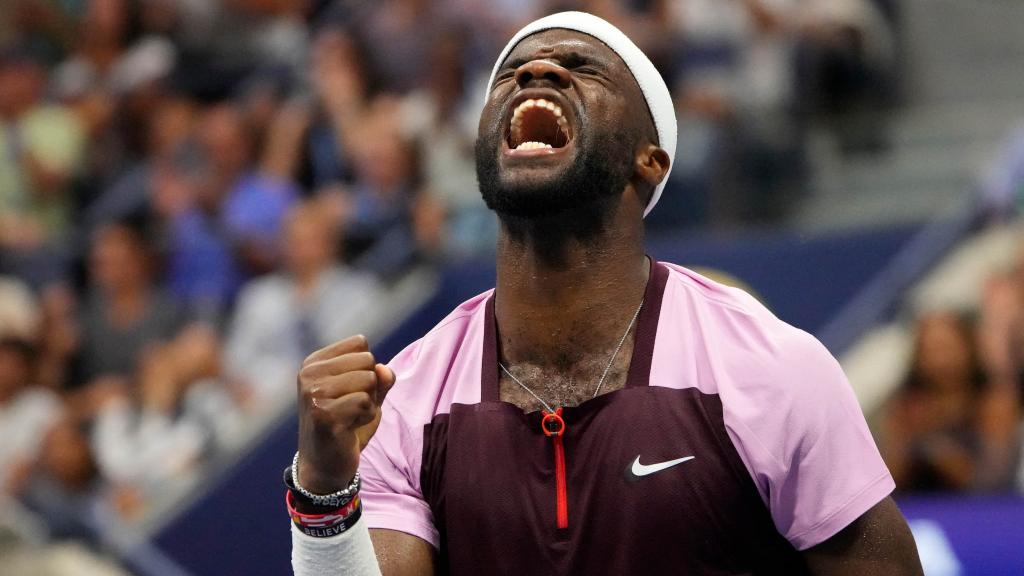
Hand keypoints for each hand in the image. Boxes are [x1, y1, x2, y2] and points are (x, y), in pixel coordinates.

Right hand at [296, 335, 395, 493]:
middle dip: (369, 387)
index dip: (366, 369)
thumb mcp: (367, 396)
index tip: (348, 392)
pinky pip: (367, 403)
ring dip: (368, 404)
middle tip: (349, 409)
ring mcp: (314, 394)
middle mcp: (309, 374)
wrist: (324, 466)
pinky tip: (348, 429)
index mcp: (314, 363)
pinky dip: (366, 418)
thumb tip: (385, 370)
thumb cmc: (346, 425)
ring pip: (369, 380)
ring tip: (349, 419)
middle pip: (367, 360)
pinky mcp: (323, 415)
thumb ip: (380, 378)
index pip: (360, 343)